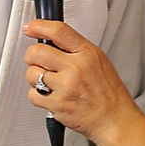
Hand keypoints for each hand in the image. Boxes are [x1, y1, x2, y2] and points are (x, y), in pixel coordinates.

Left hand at [23, 20, 141, 143]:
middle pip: (37, 52)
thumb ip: (76, 49)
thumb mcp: (100, 61)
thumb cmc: (109, 93)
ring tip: (47, 81)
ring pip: (31, 73)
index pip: (58, 31)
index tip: (30, 28)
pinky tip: (49, 95)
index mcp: (87, 54)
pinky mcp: (57, 105)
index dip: (39, 26)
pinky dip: (37, 95)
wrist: (114, 119)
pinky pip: (33, 95)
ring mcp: (65, 87)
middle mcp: (76, 68)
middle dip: (32, 55)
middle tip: (37, 60)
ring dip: (34, 77)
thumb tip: (52, 41)